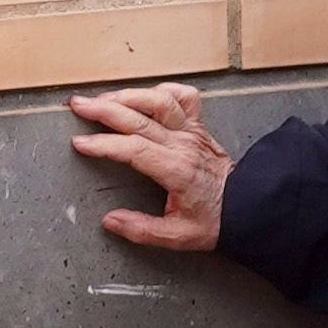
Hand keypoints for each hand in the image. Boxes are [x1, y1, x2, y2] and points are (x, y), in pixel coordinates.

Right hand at [69, 85, 228, 250]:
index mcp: (177, 171)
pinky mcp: (200, 126)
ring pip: (161, 100)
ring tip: (102, 99)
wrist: (249, 206)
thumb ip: (143, 230)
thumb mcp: (178, 236)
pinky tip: (143, 96)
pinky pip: (185, 97)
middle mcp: (185, 145)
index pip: (134, 149)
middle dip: (105, 109)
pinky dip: (163, 91)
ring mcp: (194, 132)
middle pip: (140, 118)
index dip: (104, 144)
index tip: (80, 143)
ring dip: (129, 95)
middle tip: (77, 106)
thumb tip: (110, 221)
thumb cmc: (215, 220)